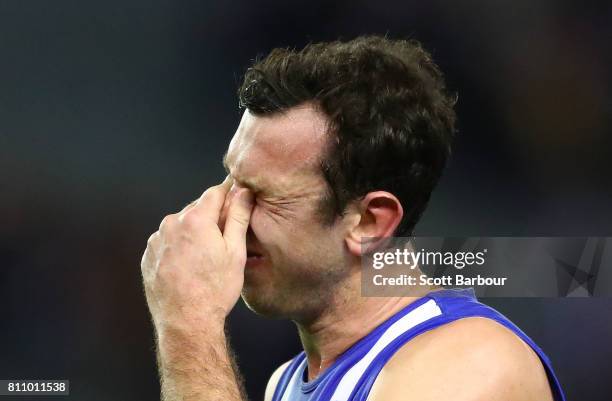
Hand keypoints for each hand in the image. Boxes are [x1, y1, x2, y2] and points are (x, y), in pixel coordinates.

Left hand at [141, 178, 253, 334]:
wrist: (186, 323)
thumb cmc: (214, 290)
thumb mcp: (236, 252)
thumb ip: (239, 217)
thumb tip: (243, 192)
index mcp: (195, 219)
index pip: (215, 192)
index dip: (229, 192)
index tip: (236, 195)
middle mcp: (171, 224)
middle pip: (197, 209)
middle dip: (212, 216)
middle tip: (226, 236)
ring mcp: (157, 241)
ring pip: (181, 226)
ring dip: (194, 232)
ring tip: (206, 257)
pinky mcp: (148, 256)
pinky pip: (167, 242)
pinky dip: (179, 247)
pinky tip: (190, 266)